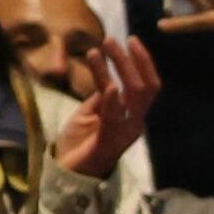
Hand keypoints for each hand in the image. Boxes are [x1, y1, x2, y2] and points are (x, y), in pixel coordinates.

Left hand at [55, 30, 161, 181]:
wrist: (66, 173)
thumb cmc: (79, 143)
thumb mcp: (90, 112)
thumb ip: (102, 97)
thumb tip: (108, 76)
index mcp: (131, 115)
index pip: (147, 85)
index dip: (142, 61)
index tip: (130, 40)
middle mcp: (134, 123)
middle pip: (143, 87)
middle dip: (131, 61)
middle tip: (113, 40)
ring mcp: (124, 133)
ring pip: (132, 97)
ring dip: (118, 70)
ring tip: (99, 48)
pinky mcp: (108, 143)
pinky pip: (115, 120)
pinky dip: (113, 103)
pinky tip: (109, 86)